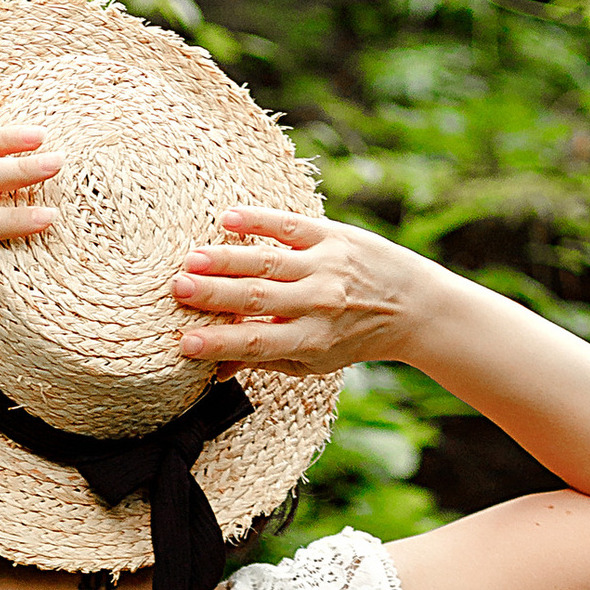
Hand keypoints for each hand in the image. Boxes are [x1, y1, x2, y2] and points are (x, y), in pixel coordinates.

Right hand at [172, 209, 432, 374]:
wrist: (411, 306)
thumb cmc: (352, 338)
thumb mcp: (312, 362)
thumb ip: (264, 361)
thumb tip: (215, 370)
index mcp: (312, 341)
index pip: (258, 343)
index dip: (220, 344)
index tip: (184, 343)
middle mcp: (320, 303)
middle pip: (259, 299)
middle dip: (215, 295)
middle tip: (178, 290)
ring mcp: (327, 266)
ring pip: (269, 261)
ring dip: (227, 259)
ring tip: (190, 259)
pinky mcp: (334, 236)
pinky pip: (290, 226)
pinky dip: (259, 221)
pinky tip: (228, 219)